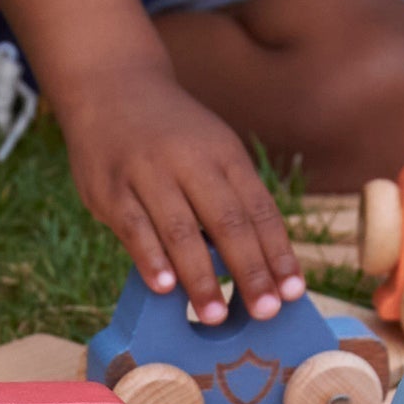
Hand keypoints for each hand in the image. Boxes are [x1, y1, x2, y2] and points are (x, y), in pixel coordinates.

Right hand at [57, 64, 305, 323]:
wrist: (109, 87)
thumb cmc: (169, 136)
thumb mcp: (209, 151)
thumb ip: (229, 200)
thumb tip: (259, 265)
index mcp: (224, 155)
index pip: (259, 210)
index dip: (278, 253)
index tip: (293, 292)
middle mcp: (190, 161)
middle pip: (227, 221)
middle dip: (249, 270)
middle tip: (264, 312)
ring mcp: (147, 173)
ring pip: (180, 229)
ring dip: (200, 276)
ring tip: (213, 316)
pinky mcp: (110, 189)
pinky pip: (134, 227)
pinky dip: (151, 258)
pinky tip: (165, 287)